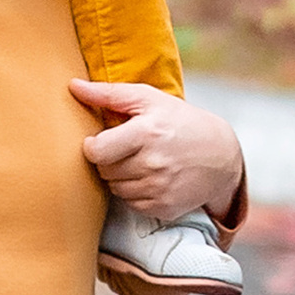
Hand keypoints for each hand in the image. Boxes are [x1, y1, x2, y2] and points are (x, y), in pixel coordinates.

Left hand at [71, 80, 244, 221]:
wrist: (221, 155)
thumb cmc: (179, 121)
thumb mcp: (149, 99)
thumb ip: (108, 93)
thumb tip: (73, 86)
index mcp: (147, 132)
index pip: (96, 151)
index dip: (93, 146)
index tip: (102, 140)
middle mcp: (153, 163)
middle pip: (104, 170)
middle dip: (109, 160)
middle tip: (127, 149)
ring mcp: (160, 188)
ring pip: (115, 188)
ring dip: (121, 177)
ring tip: (141, 162)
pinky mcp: (164, 208)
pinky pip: (131, 204)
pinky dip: (135, 193)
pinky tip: (151, 178)